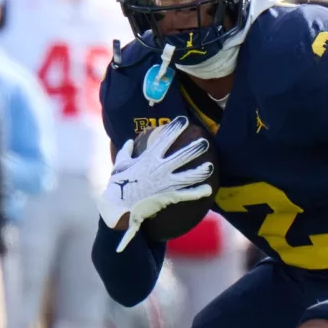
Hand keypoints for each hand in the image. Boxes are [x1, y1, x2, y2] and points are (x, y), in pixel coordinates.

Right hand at [99, 119, 213, 248]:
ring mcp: (167, 183)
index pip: (166, 138)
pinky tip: (208, 189)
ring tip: (210, 166)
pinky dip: (198, 192)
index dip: (176, 127)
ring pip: (190, 175)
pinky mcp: (170, 196)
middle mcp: (161, 168)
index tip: (184, 120)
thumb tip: (129, 142)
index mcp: (149, 158)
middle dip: (196, 148)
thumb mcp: (120, 165)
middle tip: (205, 143)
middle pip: (184, 155)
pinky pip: (188, 194)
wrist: (119, 207)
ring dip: (201, 171)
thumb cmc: (118, 185)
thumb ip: (126, 152)